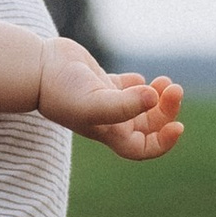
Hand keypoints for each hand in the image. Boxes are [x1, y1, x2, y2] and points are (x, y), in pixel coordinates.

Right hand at [37, 38, 185, 161]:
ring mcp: (105, 100)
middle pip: (148, 125)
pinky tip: (139, 79)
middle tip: (174, 88)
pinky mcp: (100, 81)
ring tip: (166, 81)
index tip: (178, 126)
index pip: (142, 148)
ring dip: (159, 96)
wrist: (37, 68)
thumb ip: (124, 104)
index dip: (164, 143)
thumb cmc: (62, 91)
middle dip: (166, 109)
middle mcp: (109, 120)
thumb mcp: (94, 103)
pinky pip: (127, 87)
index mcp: (109, 133)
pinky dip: (139, 85)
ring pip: (142, 106)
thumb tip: (153, 96)